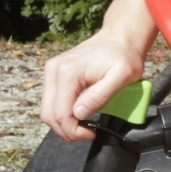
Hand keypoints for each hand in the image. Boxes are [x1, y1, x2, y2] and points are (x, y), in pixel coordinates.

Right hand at [40, 23, 149, 141]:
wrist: (119, 37)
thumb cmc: (123, 56)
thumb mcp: (121, 77)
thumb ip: (99, 96)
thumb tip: (79, 114)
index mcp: (67, 73)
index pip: (60, 114)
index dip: (74, 131)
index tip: (92, 133)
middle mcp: (54, 70)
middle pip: (49, 115)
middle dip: (66, 131)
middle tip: (86, 134)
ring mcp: (52, 70)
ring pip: (47, 110)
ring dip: (63, 123)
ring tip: (83, 126)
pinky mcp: (55, 72)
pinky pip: (51, 101)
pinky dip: (61, 113)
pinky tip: (77, 114)